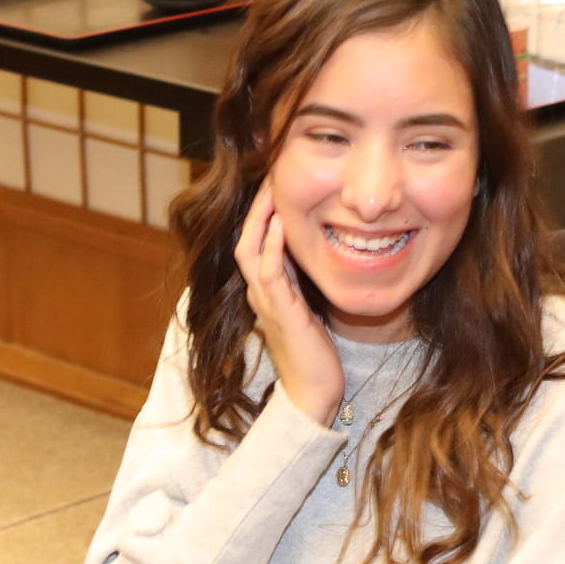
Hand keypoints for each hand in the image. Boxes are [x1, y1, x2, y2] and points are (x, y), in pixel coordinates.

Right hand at [231, 187, 342, 425]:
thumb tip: (319, 250)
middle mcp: (259, 291)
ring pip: (250, 249)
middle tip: (271, 171)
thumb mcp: (310, 304)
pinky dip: (273, 246)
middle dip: (257, 203)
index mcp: (266, 288)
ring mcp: (266, 302)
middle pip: (246, 236)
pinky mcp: (280, 313)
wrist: (314, 392)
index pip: (256, 239)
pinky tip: (281, 223)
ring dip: (260, 217)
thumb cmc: (315, 351)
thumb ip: (305, 280)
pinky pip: (268, 272)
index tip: (277, 179)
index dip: (263, 209)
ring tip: (272, 187)